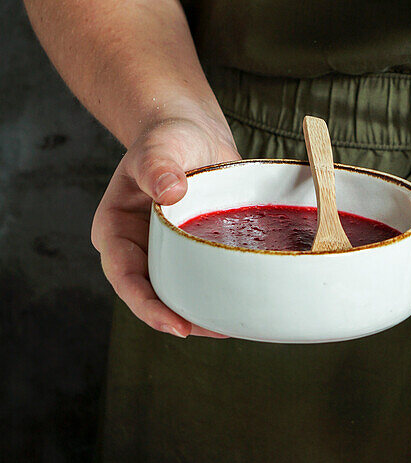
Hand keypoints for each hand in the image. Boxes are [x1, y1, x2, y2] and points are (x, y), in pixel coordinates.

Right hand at [91, 112, 240, 336]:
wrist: (192, 133)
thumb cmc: (169, 136)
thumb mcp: (160, 146)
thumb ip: (158, 165)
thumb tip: (170, 192)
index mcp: (115, 230)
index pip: (125, 277)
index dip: (148, 306)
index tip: (176, 325)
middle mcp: (137, 249)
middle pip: (152, 295)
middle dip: (179, 319)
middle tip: (215, 329)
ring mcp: (165, 254)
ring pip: (178, 293)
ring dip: (201, 312)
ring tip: (233, 324)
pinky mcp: (192, 252)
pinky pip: (202, 279)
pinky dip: (218, 292)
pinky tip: (243, 303)